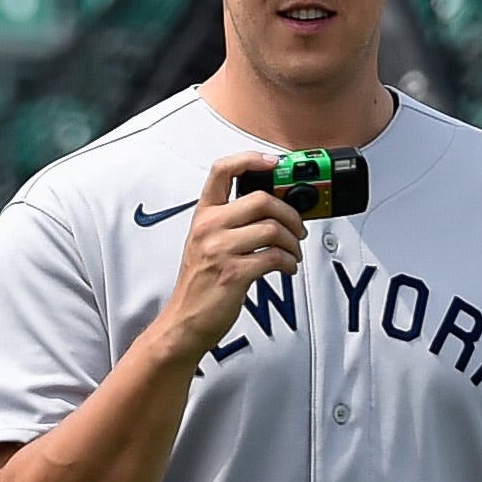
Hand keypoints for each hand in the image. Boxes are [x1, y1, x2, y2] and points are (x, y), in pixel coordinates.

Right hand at [148, 152, 302, 365]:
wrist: (184, 321)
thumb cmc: (199, 285)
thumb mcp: (207, 243)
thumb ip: (232, 222)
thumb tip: (274, 210)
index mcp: (203, 215)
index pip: (222, 171)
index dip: (250, 159)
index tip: (273, 162)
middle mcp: (208, 227)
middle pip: (261, 199)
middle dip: (290, 214)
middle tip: (298, 229)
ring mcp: (219, 249)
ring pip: (272, 229)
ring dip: (293, 242)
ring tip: (293, 254)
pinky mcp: (233, 273)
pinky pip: (273, 257)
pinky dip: (289, 263)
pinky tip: (287, 268)